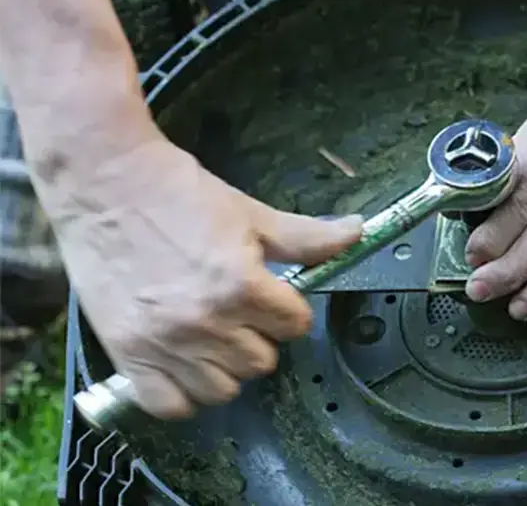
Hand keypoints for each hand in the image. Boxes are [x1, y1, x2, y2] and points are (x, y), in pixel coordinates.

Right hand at [51, 139, 364, 418]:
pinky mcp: (126, 354)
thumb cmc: (179, 195)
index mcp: (240, 285)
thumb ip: (307, 237)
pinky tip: (184, 363)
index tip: (271, 296)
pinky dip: (181, 392)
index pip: (295, 327)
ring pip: (223, 390)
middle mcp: (203, 322)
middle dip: (258, 336)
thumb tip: (358, 234)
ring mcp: (162, 343)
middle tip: (237, 309)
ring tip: (212, 335)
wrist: (105, 183)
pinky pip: (170, 405)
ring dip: (224, 367)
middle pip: (262, 362)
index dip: (288, 310)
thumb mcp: (251, 214)